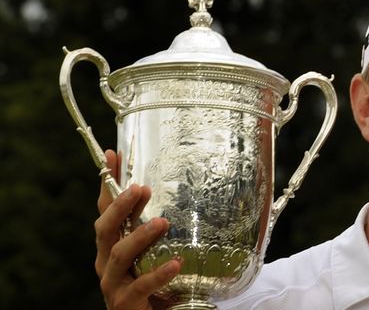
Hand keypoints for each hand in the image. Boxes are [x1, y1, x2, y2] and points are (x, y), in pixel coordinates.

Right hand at [94, 149, 180, 309]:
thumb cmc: (152, 282)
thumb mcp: (154, 250)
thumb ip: (158, 226)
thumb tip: (182, 192)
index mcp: (111, 244)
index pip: (106, 209)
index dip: (108, 183)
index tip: (114, 155)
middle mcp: (106, 260)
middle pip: (105, 229)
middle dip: (120, 207)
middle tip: (140, 188)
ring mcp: (113, 282)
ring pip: (120, 255)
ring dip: (140, 236)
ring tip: (163, 222)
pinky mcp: (125, 302)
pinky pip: (140, 286)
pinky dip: (158, 273)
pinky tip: (176, 264)